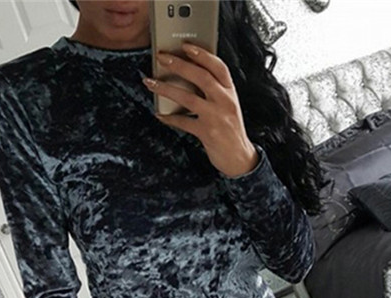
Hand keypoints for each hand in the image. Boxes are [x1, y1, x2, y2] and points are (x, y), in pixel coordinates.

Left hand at [142, 42, 259, 177]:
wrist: (239, 158)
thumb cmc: (231, 131)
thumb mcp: (228, 106)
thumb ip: (215, 91)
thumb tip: (188, 76)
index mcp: (231, 92)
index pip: (218, 67)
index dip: (202, 54)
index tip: (185, 46)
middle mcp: (225, 101)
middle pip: (201, 77)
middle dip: (179, 65)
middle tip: (162, 58)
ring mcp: (216, 117)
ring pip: (188, 97)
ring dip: (166, 88)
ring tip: (151, 83)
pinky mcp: (207, 133)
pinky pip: (183, 122)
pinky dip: (169, 118)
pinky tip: (160, 114)